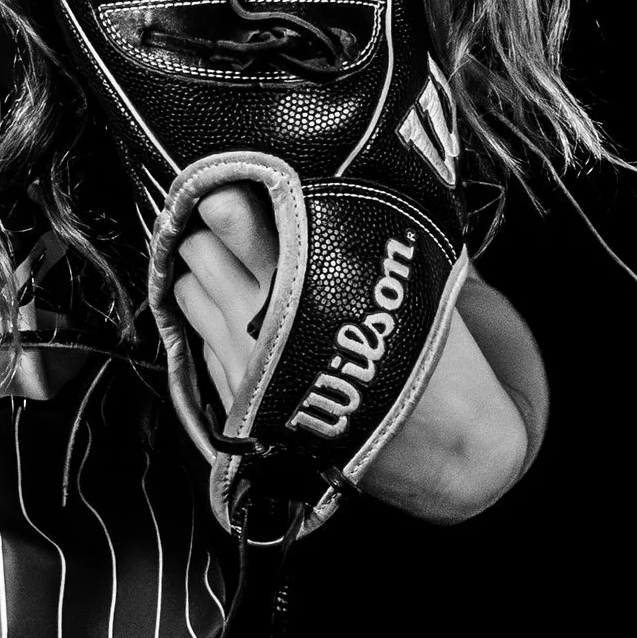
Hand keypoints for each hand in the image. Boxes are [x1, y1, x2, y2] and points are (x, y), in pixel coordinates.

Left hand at [174, 183, 536, 523]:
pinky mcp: (239, 400)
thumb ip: (384, 232)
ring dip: (206, 272)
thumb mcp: (430, 281)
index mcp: (319, 283)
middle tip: (238, 222)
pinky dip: (211, 320)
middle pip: (200, 248)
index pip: (240, 221)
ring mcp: (247, 364)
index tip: (242, 180)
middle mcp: (270, 323)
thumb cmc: (448, 365)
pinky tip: (240, 317)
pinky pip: (197, 339)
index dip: (233, 195)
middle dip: (215, 231)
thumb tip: (364, 181)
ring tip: (236, 268)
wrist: (449, 457)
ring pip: (187, 289)